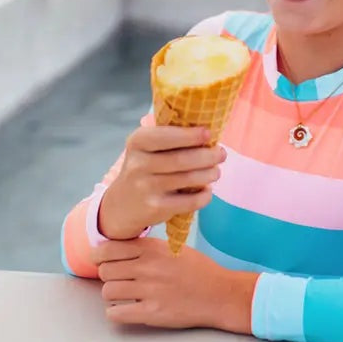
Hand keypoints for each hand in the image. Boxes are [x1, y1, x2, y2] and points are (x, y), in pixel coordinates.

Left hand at [92, 238, 256, 333]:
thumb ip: (147, 248)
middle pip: (105, 270)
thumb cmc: (197, 269)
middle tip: (118, 279)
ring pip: (108, 291)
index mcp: (153, 248)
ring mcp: (149, 290)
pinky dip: (116, 312)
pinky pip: (116, 314)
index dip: (100, 255)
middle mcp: (148, 267)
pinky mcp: (151, 312)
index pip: (109, 247)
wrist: (218, 293)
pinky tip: (126, 309)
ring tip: (123, 295)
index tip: (102, 260)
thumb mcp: (174, 248)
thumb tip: (118, 250)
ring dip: (112, 294)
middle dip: (107, 275)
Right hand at [98, 125, 226, 239]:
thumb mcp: (146, 147)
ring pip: (188, 179)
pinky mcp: (155, 208)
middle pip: (182, 159)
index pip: (166, 136)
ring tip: (216, 171)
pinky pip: (189, 202)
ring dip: (209, 174)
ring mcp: (146, 188)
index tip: (208, 133)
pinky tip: (207, 191)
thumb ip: (169, 137)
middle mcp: (138, 164)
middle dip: (208, 156)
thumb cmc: (143, 168)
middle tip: (221, 154)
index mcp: (137, 142)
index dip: (190, 135)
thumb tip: (207, 133)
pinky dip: (204, 196)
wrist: (121, 205)